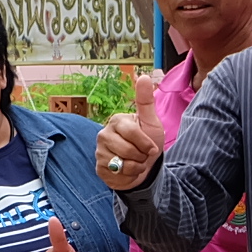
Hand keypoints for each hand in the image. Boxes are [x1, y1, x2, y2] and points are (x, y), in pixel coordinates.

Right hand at [95, 71, 165, 188]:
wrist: (144, 167)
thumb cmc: (147, 142)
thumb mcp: (151, 122)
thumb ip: (146, 101)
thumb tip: (145, 76)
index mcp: (116, 120)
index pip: (132, 132)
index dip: (146, 143)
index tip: (152, 147)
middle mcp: (104, 134)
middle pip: (127, 149)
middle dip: (142, 156)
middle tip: (142, 154)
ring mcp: (99, 151)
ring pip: (122, 163)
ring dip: (136, 166)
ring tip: (136, 162)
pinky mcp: (99, 167)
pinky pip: (118, 174)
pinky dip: (129, 175)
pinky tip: (128, 170)